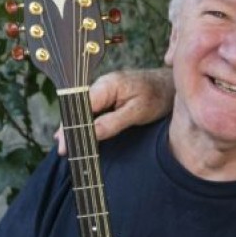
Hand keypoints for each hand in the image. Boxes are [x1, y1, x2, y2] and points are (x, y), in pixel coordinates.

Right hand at [56, 68, 174, 154]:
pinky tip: (78, 135)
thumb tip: (91, 133)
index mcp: (107, 85)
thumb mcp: (138, 112)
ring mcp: (104, 90)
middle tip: (64, 151)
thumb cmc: (159, 96)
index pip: (80, 106)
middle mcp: (101, 85)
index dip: (71, 126)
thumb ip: (113, 122)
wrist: (171, 85)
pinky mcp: (109, 97)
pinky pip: (92, 110)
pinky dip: (85, 123)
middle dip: (69, 129)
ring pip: (83, 110)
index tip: (65, 144)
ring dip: (75, 127)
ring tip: (67, 147)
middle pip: (78, 108)